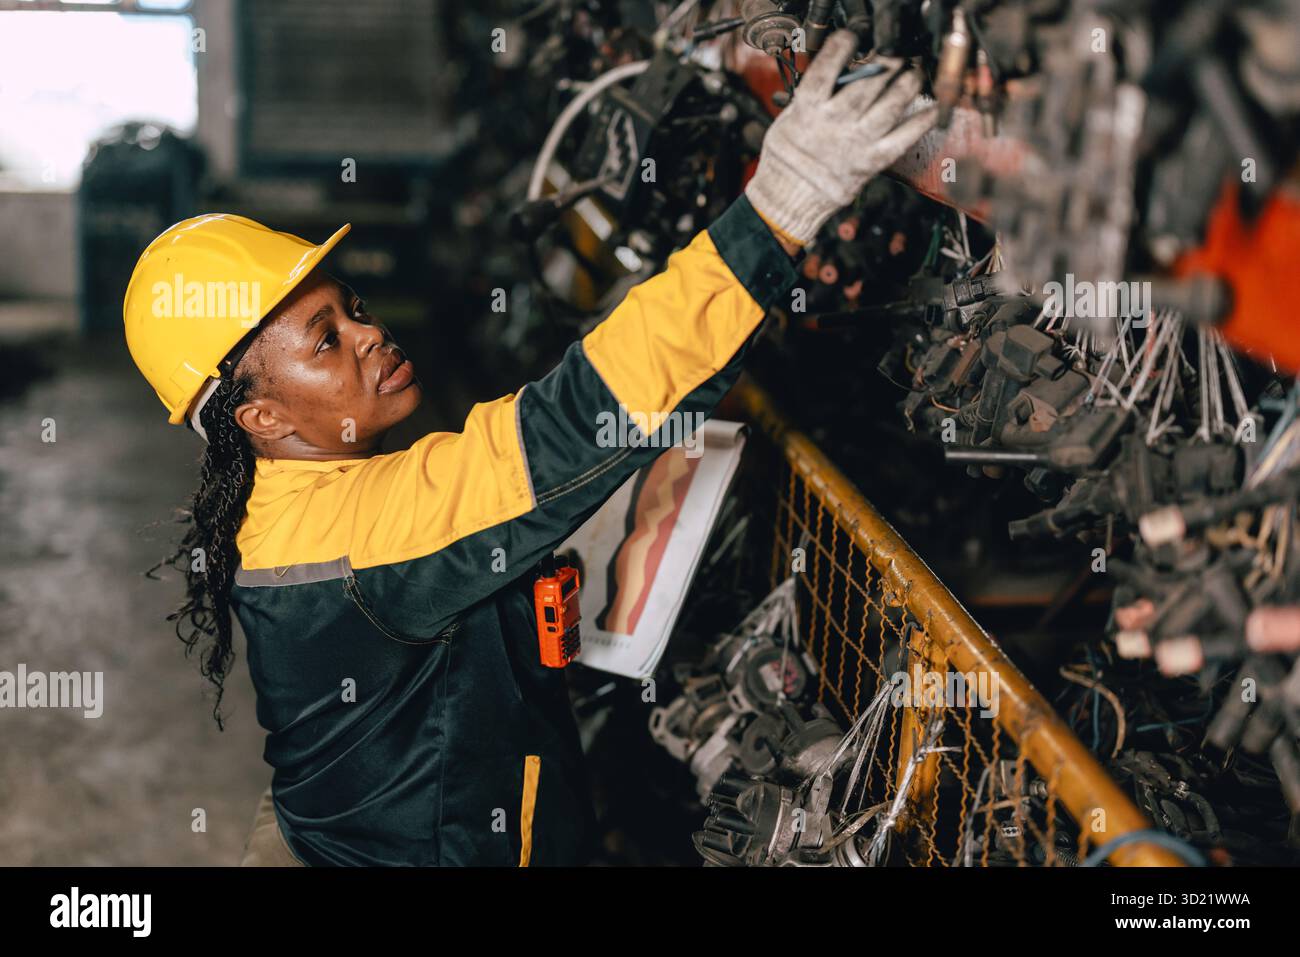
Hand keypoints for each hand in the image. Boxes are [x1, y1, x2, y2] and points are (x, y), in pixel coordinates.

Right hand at [745, 30, 937, 245]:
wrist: (791, 195)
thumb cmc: (788, 156)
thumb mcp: (790, 117)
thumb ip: (814, 94)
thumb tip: (840, 71)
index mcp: (809, 109)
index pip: (826, 68)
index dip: (842, 46)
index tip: (852, 36)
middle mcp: (835, 122)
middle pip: (868, 83)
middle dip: (886, 61)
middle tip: (896, 53)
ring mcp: (856, 141)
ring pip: (891, 104)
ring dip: (908, 83)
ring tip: (914, 72)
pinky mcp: (872, 160)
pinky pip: (903, 138)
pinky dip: (921, 122)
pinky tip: (933, 109)